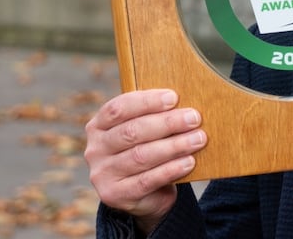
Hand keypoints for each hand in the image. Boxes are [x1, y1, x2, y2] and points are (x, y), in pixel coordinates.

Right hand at [84, 89, 206, 233]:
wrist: (142, 195)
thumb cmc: (146, 152)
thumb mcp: (143, 133)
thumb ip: (153, 118)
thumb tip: (183, 105)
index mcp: (98, 126)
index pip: (119, 108)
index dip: (146, 102)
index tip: (173, 97)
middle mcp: (95, 149)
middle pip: (132, 131)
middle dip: (167, 123)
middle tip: (194, 118)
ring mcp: (102, 174)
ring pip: (141, 156)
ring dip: (174, 146)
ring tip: (198, 139)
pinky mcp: (115, 195)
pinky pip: (146, 180)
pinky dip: (171, 169)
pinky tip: (189, 162)